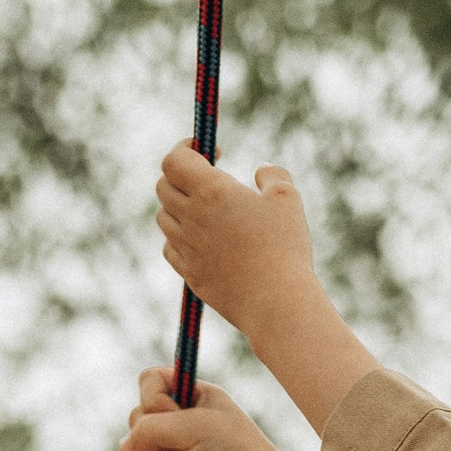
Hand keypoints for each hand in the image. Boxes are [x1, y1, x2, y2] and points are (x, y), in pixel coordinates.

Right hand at [119, 371, 299, 450]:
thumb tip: (123, 447)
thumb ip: (150, 429)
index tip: (173, 413)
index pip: (149, 381)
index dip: (152, 399)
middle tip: (181, 450)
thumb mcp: (194, 428)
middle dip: (151, 439)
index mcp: (194, 394)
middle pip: (137, 418)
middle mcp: (183, 419)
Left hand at [155, 143, 320, 339]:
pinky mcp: (189, 274)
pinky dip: (179, 238)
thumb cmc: (284, 246)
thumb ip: (272, 175)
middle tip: (207, 178)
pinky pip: (170, 248)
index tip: (206, 150)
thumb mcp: (286, 197)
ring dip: (178, 206)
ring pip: (164, 218)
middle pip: (163, 186)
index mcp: (211, 191)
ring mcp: (186, 248)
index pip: (174, 160)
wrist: (275, 302)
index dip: (185, 148)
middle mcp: (191, 217)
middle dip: (180, 176)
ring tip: (206, 209)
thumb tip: (260, 170)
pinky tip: (201, 238)